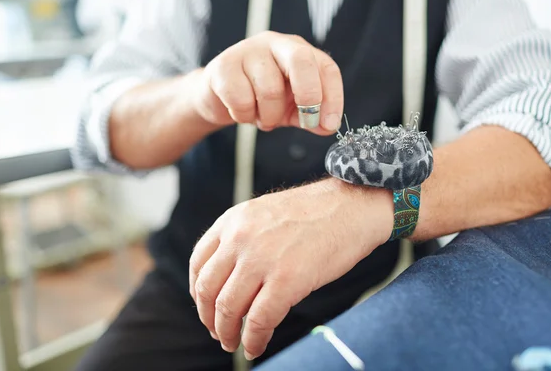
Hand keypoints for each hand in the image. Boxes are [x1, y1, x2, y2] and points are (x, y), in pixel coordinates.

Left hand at [189, 178, 392, 359]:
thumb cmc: (316, 212)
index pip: (199, 263)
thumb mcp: (265, 213)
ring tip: (235, 343)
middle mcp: (241, 238)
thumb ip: (244, 238)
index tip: (206, 307)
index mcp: (234, 220)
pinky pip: (259, 320)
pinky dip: (253, 340)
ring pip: (228, 309)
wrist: (353, 205)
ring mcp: (262, 259)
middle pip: (208, 289)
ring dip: (227, 333)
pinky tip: (256, 346)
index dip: (197, 292)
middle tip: (218, 331)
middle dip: (209, 318)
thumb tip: (231, 277)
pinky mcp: (287, 280)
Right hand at [196, 31, 343, 133]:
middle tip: (304, 121)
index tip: (329, 124)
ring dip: (268, 116)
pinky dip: (244, 116)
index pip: (325, 67)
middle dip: (308, 96)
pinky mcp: (223, 66)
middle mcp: (275, 44)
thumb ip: (311, 116)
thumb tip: (327, 126)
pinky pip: (241, 100)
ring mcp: (247, 51)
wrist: (218, 97)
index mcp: (298, 51)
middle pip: (301, 61)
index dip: (333, 97)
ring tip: (262, 117)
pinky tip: (242, 112)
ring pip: (269, 89)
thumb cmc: (259, 97)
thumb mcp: (291, 108)